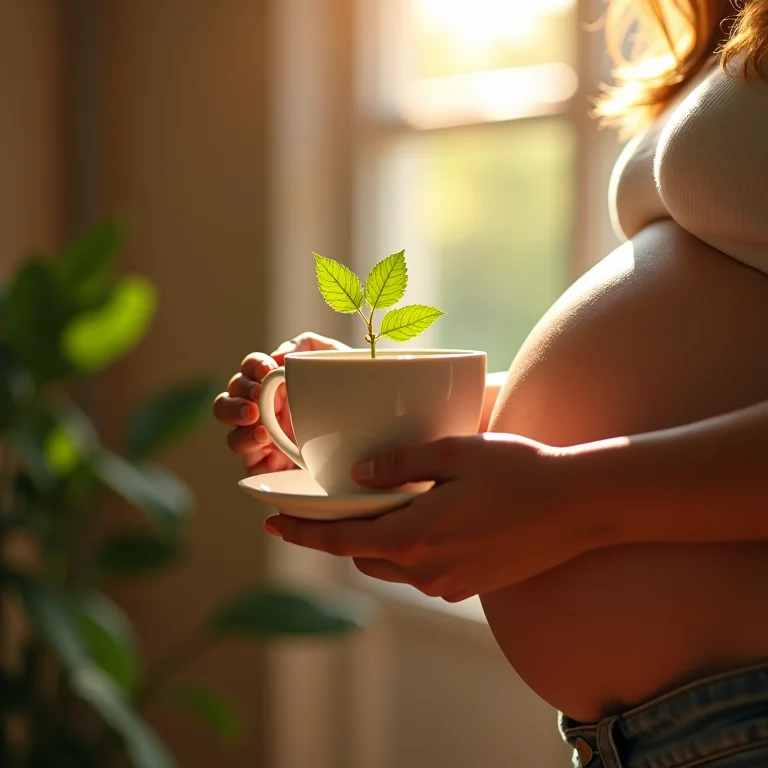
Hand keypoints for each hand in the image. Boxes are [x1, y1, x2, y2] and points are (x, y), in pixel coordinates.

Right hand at [213, 332, 349, 474]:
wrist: (369, 433)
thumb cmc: (348, 393)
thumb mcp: (335, 360)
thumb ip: (308, 345)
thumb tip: (280, 355)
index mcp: (271, 384)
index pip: (249, 370)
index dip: (253, 367)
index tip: (269, 370)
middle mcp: (260, 411)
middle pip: (227, 403)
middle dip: (237, 401)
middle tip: (258, 400)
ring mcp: (261, 440)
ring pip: (232, 435)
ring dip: (242, 432)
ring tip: (262, 430)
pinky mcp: (269, 466)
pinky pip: (250, 463)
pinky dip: (254, 455)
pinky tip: (267, 447)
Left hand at [264, 433, 594, 601]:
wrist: (580, 506)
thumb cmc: (520, 472)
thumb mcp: (455, 454)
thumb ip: (400, 464)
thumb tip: (358, 476)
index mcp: (415, 537)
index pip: (340, 538)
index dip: (302, 531)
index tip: (271, 523)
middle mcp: (426, 570)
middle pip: (362, 555)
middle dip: (338, 534)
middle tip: (327, 507)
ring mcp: (450, 583)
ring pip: (391, 566)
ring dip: (375, 541)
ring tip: (376, 508)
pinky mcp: (470, 586)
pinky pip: (421, 572)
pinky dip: (408, 549)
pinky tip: (424, 520)